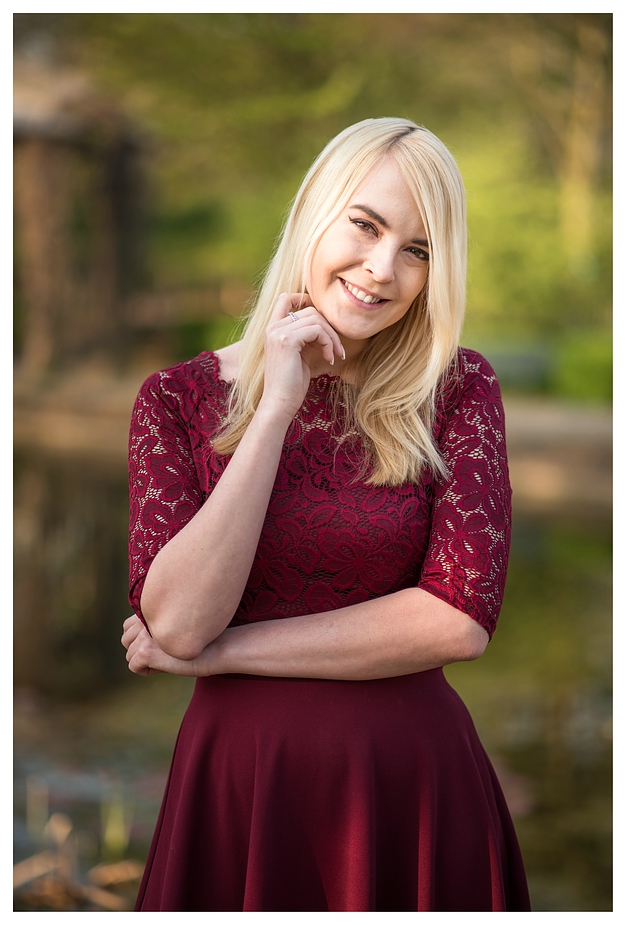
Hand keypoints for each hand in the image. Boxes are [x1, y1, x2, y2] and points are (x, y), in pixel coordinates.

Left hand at [121, 614, 200, 676]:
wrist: (219, 647)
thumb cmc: (202, 639)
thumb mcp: (176, 627)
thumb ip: (157, 627)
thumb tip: (135, 643)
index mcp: (152, 610)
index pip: (128, 626)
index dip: (141, 639)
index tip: (162, 643)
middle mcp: (146, 619)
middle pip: (125, 640)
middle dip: (140, 650)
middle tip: (164, 653)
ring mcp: (145, 634)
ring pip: (129, 655)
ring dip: (145, 661)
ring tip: (167, 658)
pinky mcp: (146, 650)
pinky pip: (134, 666)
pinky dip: (147, 671)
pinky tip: (166, 666)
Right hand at [259, 293, 344, 422]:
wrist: (279, 403)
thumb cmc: (291, 385)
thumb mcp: (299, 355)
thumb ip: (306, 338)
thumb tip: (325, 326)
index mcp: (272, 329)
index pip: (285, 298)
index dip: (304, 298)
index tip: (323, 318)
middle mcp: (273, 327)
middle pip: (310, 310)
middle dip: (329, 328)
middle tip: (338, 349)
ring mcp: (278, 332)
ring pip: (316, 319)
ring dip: (332, 337)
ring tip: (335, 355)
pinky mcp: (287, 340)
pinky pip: (317, 330)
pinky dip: (328, 343)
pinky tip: (330, 358)